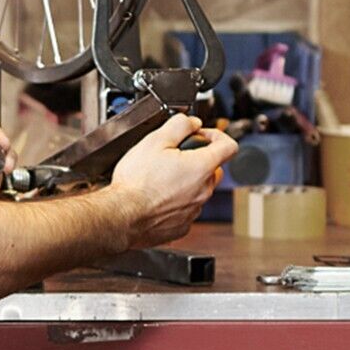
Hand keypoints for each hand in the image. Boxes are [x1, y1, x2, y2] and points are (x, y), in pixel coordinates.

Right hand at [108, 115, 236, 247]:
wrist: (120, 217)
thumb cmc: (136, 183)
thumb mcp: (155, 140)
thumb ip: (180, 124)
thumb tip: (191, 122)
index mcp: (202, 167)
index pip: (229, 146)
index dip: (217, 135)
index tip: (201, 137)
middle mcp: (203, 191)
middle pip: (214, 170)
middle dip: (199, 161)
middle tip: (175, 159)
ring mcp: (193, 211)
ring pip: (198, 192)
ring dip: (186, 184)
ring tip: (161, 181)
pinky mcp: (181, 227)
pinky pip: (185, 211)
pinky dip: (176, 205)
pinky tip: (158, 201)